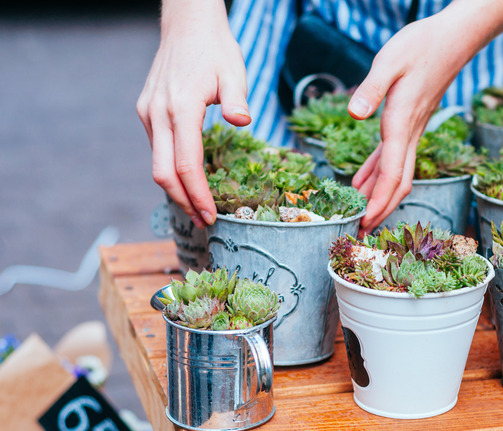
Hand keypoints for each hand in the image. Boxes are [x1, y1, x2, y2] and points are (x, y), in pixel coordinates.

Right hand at [136, 0, 249, 227]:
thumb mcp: (234, 72)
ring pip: (157, 163)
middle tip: (204, 221)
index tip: (211, 216)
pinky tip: (188, 178)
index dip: (198, 195)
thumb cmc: (215, 49)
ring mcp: (149, 113)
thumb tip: (243, 122)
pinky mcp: (147, 111)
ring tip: (197, 205)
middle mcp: (158, 114)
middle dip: (183, 201)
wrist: (186, 26)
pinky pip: (157, 148)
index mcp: (181, 108)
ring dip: (176, 188)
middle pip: (164, 173)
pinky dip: (171, 169)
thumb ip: (237, 100)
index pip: (187, 165)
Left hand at [348, 0, 502, 235]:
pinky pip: (391, 156)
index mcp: (401, 122)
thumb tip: (353, 114)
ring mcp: (411, 129)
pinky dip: (376, 173)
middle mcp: (408, 133)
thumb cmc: (421, 45)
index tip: (365, 222)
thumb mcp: (390, 61)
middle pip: (397, 183)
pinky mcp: (408, 122)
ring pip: (395, 173)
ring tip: (360, 217)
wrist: (453, 38)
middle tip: (362, 233)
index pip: (392, 173)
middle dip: (380, 210)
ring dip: (378, 196)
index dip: (378, 200)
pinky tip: (361, 182)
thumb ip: (371, 89)